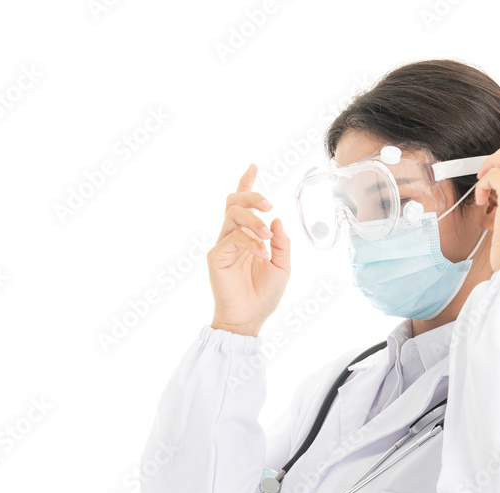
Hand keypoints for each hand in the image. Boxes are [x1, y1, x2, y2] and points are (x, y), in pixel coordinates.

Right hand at [207, 163, 290, 336]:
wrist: (249, 319)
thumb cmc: (264, 295)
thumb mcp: (282, 266)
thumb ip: (282, 242)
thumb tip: (276, 219)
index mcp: (247, 236)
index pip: (244, 205)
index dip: (246, 183)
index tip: (253, 165)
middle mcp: (232, 237)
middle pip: (233, 201)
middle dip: (251, 194)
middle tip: (268, 203)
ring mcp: (223, 245)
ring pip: (232, 214)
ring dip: (253, 219)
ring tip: (267, 235)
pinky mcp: (217, 256)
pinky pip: (233, 237)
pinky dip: (251, 241)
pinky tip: (262, 253)